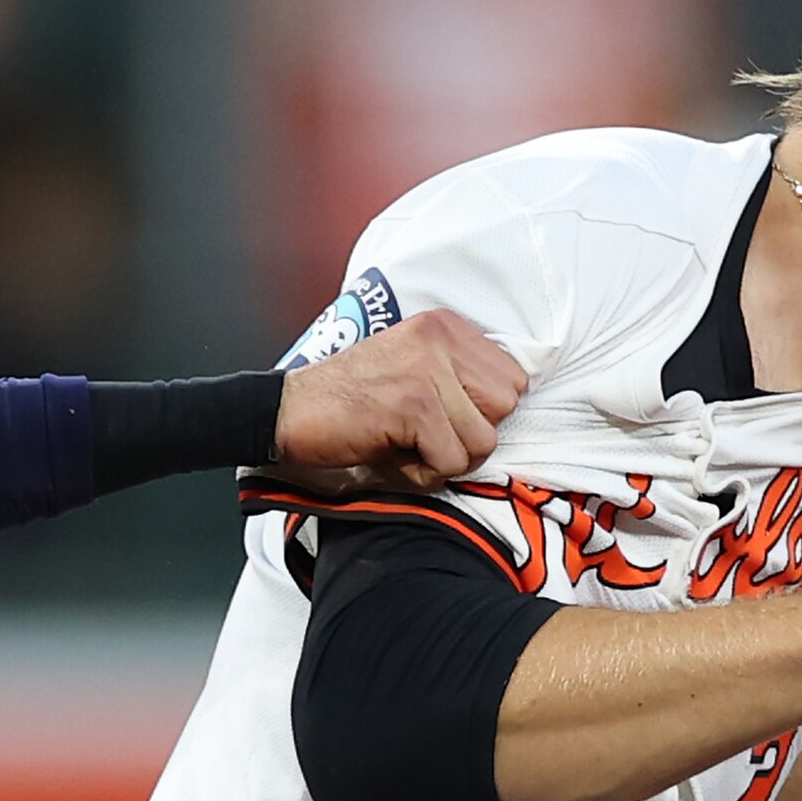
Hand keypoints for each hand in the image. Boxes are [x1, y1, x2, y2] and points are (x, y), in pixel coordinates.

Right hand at [266, 306, 527, 489]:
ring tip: (407, 446)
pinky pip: (451, 460)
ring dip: (447, 459)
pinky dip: (424, 474)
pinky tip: (395, 457)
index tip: (443, 419)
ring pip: (482, 440)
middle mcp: (440, 339)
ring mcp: (428, 370)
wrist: (288, 412)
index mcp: (445, 326)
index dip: (482, 412)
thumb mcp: (413, 369)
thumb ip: (458, 378)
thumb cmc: (352, 401)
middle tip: (426, 437)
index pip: (512, 378)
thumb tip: (508, 409)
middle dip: (471, 435)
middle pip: (505, 407)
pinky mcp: (414, 405)